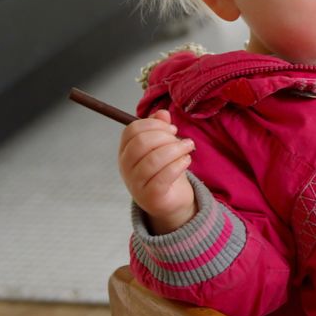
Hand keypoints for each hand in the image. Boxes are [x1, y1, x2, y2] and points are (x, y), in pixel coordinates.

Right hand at [118, 109, 196, 233]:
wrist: (171, 202)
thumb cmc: (165, 171)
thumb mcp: (163, 147)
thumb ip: (161, 129)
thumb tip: (162, 113)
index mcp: (126, 152)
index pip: (131, 130)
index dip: (153, 125)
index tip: (172, 129)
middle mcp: (126, 167)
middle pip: (141, 143)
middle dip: (166, 137)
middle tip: (181, 140)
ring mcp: (136, 183)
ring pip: (153, 160)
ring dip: (176, 149)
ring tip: (188, 148)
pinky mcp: (151, 196)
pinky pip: (163, 177)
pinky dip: (178, 165)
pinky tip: (186, 161)